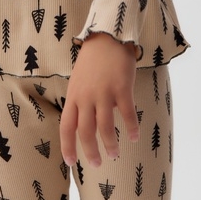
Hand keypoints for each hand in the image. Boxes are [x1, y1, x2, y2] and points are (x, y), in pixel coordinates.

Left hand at [60, 33, 138, 166]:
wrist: (108, 36)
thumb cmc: (93, 58)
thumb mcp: (78, 79)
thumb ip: (79, 100)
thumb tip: (84, 123)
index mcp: (73, 94)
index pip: (66, 126)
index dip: (67, 147)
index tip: (71, 163)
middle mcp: (86, 96)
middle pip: (85, 132)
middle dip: (91, 152)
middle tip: (97, 163)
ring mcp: (104, 92)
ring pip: (105, 127)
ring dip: (111, 144)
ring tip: (115, 153)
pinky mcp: (121, 88)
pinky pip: (127, 114)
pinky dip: (131, 128)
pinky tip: (134, 136)